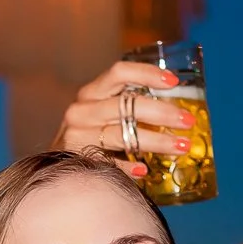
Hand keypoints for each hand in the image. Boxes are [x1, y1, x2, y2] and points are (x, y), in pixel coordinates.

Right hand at [52, 61, 194, 177]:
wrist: (54, 167)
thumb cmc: (90, 139)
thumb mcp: (103, 116)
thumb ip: (129, 109)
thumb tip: (177, 114)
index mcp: (91, 93)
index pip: (119, 72)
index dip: (147, 73)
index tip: (174, 82)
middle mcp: (82, 110)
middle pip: (126, 105)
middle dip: (162, 113)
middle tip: (187, 121)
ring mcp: (77, 136)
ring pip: (121, 135)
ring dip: (156, 141)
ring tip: (181, 147)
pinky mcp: (76, 160)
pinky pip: (108, 163)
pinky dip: (129, 167)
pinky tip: (145, 170)